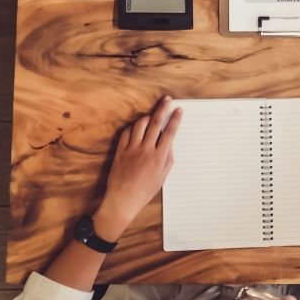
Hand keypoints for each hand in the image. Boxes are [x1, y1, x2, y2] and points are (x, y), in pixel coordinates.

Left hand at [93, 97, 182, 238]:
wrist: (124, 199)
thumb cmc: (145, 190)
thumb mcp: (163, 175)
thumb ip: (168, 157)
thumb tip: (169, 142)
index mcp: (159, 157)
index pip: (170, 132)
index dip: (175, 119)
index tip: (179, 110)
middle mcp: (146, 150)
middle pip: (156, 123)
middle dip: (163, 109)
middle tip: (167, 100)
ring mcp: (132, 149)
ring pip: (140, 125)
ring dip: (147, 117)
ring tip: (152, 115)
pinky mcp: (120, 150)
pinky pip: (126, 133)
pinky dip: (133, 127)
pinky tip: (137, 128)